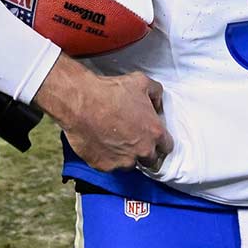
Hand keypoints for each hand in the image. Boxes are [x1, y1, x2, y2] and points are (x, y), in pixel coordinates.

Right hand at [33, 58, 171, 171]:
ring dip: (126, 155)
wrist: (81, 102)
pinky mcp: (105, 166)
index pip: (167, 146)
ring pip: (130, 165)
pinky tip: (102, 142)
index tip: (152, 138)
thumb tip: (157, 105)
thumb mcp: (142, 82)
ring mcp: (124, 161)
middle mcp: (142, 151)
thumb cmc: (110, 92)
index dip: (160, 141)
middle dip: (145, 151)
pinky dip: (108, 157)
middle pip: (151, 160)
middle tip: (134, 139)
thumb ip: (156, 94)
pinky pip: (111, 166)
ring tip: (115, 140)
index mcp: (155, 133)